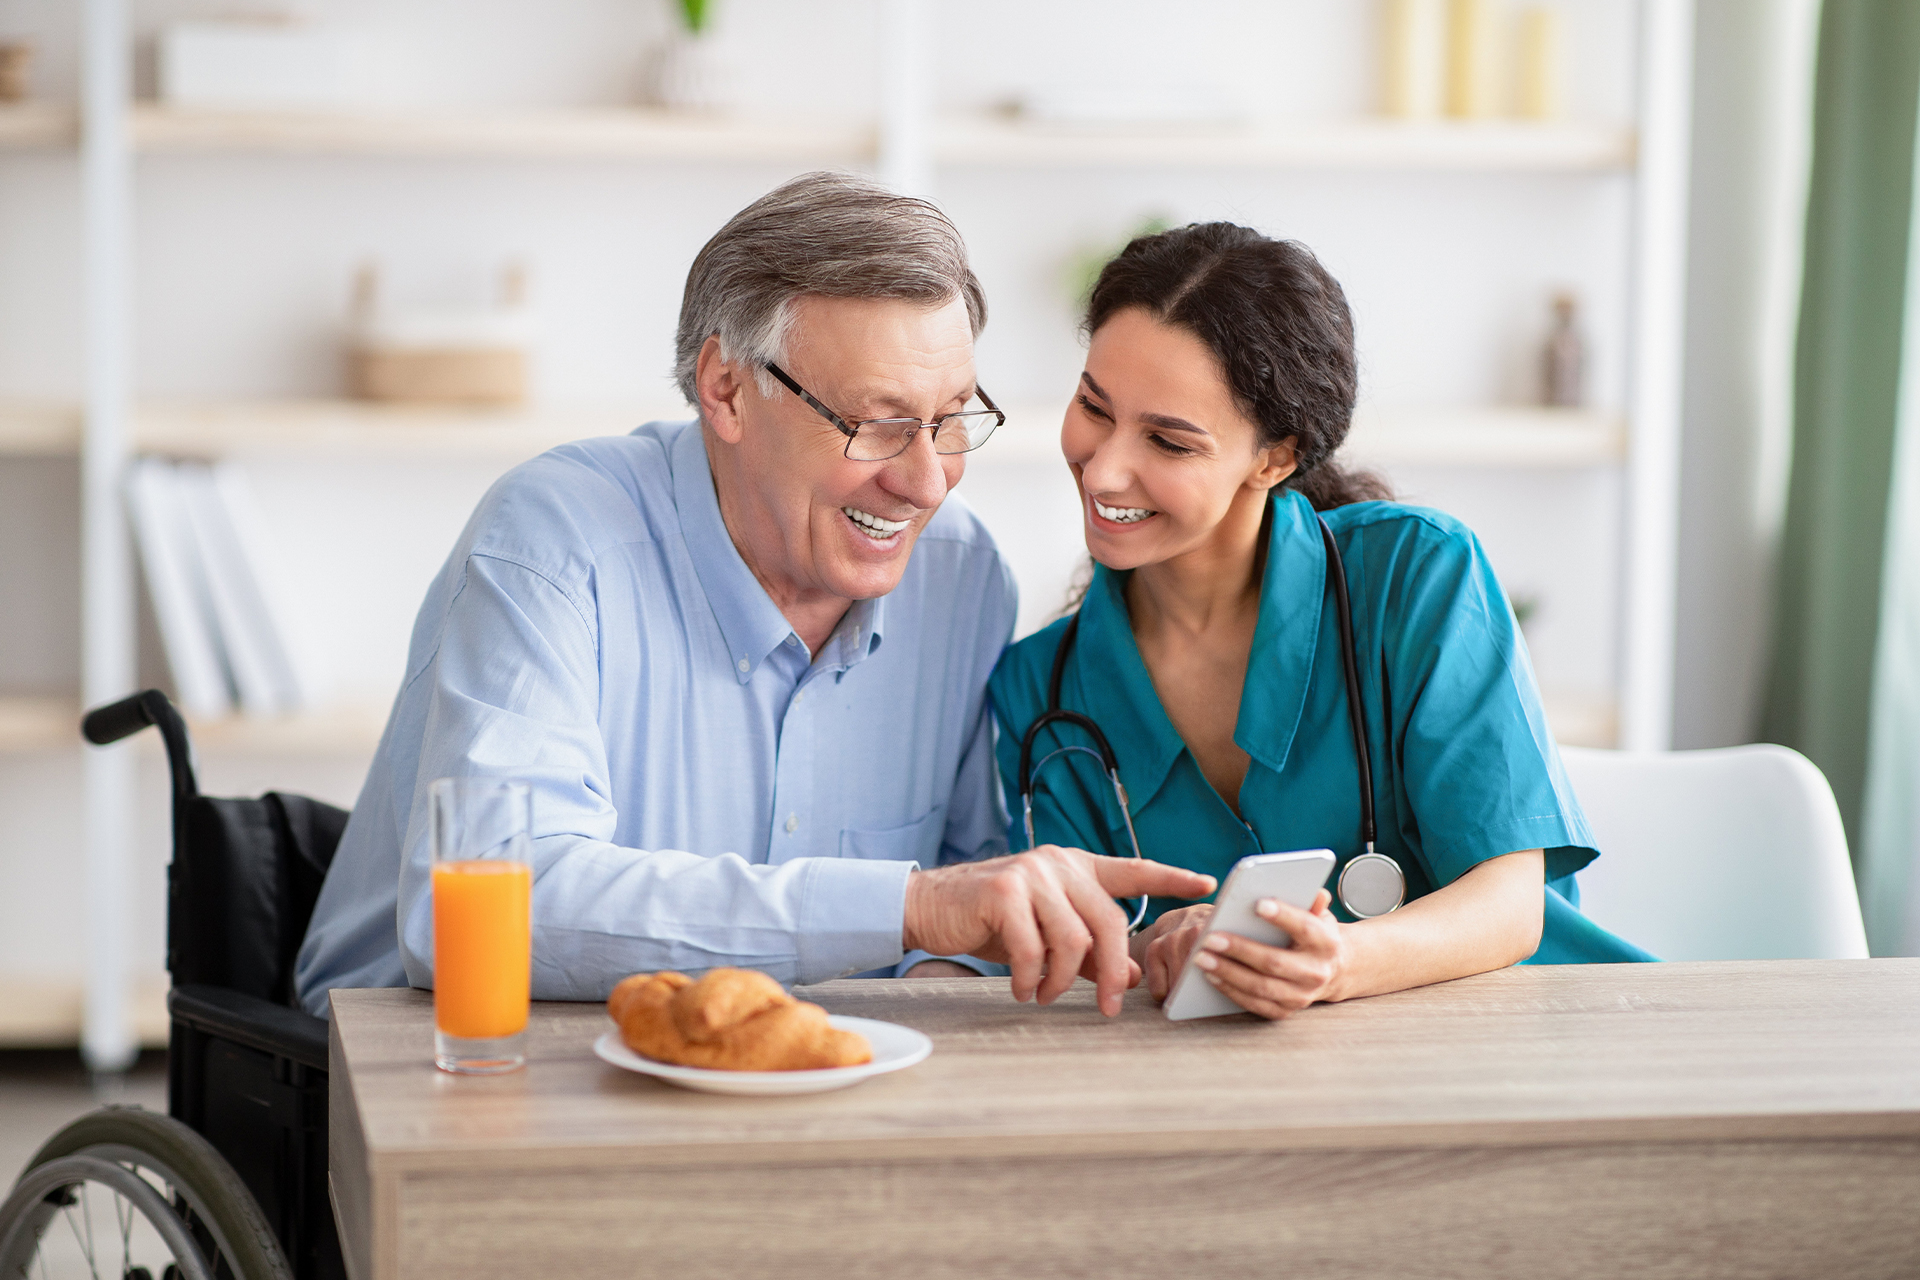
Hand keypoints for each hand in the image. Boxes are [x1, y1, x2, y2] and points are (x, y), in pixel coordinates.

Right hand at [904, 848, 1215, 1016]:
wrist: (932, 908)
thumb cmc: (991, 922)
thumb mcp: (1046, 933)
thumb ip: (1087, 950)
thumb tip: (1129, 977)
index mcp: (1075, 867)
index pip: (1133, 869)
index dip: (1171, 876)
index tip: (1205, 883)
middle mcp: (1059, 863)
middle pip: (1110, 922)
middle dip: (1113, 973)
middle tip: (1110, 1009)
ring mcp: (1031, 874)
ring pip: (1074, 940)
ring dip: (1064, 981)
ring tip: (1046, 996)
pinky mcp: (1004, 892)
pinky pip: (1035, 948)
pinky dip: (1033, 979)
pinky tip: (1023, 990)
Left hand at [1189, 889, 1348, 1019]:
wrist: (1329, 970)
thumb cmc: (1313, 932)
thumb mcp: (1318, 913)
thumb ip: (1311, 901)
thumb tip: (1312, 890)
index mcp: (1326, 943)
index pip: (1305, 928)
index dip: (1283, 917)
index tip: (1257, 904)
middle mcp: (1316, 973)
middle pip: (1275, 962)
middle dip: (1240, 949)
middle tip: (1210, 938)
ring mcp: (1301, 996)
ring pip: (1261, 987)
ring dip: (1228, 972)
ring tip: (1202, 957)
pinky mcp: (1284, 1010)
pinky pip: (1254, 1004)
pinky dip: (1230, 990)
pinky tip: (1210, 975)